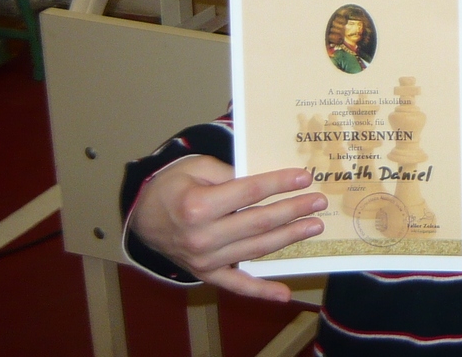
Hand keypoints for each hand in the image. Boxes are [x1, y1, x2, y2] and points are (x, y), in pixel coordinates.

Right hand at [128, 156, 326, 301]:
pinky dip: (260, 291)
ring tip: (314, 226)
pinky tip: (285, 294)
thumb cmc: (173, 186)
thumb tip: (266, 181)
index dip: (279, 183)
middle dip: (293, 210)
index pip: (250, 192)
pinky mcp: (205, 273)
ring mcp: (204, 260)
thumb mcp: (197, 166)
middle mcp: (202, 237)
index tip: (305, 177)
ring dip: (288, 238)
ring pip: (255, 248)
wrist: (142, 216)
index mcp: (198, 206)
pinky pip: (236, 284)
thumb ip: (231, 172)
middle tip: (319, 202)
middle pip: (258, 222)